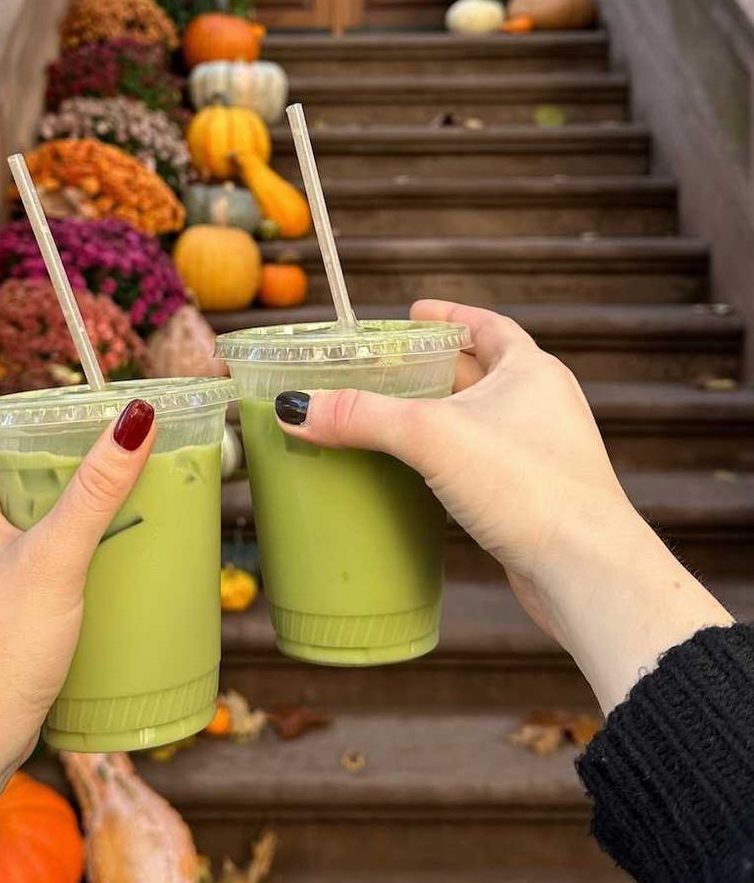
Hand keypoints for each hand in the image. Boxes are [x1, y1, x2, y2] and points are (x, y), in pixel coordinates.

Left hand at [0, 401, 154, 804]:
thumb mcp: (56, 557)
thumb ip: (95, 490)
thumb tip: (134, 422)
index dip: (31, 426)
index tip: (82, 423)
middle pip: (13, 484)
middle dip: (62, 472)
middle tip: (116, 467)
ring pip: (24, 530)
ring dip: (66, 519)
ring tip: (120, 514)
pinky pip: (29, 570)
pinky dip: (62, 561)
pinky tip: (100, 573)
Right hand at [276, 301, 731, 712]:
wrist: (585, 569)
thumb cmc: (529, 487)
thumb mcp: (432, 436)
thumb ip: (362, 416)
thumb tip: (297, 409)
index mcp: (530, 372)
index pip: (486, 327)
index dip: (449, 317)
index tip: (415, 312)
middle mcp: (540, 406)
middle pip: (479, 372)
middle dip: (434, 368)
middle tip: (387, 367)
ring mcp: (538, 453)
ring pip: (478, 421)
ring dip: (439, 416)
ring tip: (392, 416)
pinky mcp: (529, 497)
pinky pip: (479, 463)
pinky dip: (447, 459)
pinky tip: (418, 473)